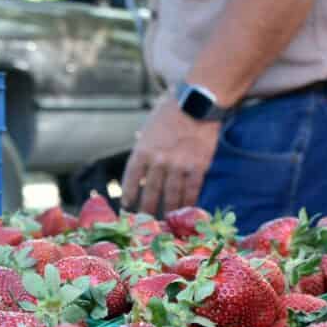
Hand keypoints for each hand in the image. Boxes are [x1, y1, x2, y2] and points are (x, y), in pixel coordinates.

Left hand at [122, 96, 220, 214]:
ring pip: (171, 197)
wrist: (197, 102)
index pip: (131, 180)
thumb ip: (144, 151)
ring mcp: (179, 166)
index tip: (127, 207)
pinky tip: (185, 212)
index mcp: (143, 151)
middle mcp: (158, 161)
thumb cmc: (170, 112)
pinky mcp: (198, 168)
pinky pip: (191, 192)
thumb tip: (140, 172)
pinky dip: (188, 204)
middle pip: (151, 194)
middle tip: (146, 224)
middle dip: (147, 211)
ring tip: (165, 223)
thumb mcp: (148, 130)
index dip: (129, 196)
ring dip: (168, 212)